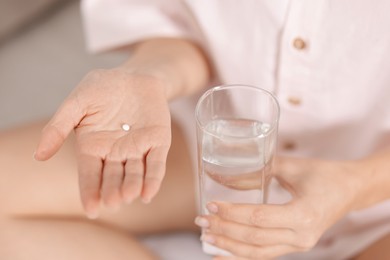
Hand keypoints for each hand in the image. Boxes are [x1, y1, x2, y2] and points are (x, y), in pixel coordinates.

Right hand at [34, 68, 170, 217]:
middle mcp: (115, 153)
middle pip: (112, 177)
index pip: (89, 174)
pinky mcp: (157, 143)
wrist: (134, 75)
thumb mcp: (76, 103)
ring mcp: (137, 149)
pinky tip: (149, 193)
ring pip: (134, 173)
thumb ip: (59, 127)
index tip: (91, 209)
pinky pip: (155, 163)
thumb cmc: (102, 88)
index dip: (90, 192)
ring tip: (129, 196)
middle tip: (112, 202)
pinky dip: (153, 178)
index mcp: (93, 147)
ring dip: (132, 186)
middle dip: (112, 190)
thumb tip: (39, 155)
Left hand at [195, 156, 359, 258]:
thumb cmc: (325, 174)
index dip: (232, 213)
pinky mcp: (295, 246)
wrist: (351, 189)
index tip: (211, 205)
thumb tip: (228, 172)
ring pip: (257, 252)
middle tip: (201, 220)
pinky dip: (241, 256)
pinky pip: (264, 255)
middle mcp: (302, 236)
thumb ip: (261, 168)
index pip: (258, 218)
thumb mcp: (293, 167)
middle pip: (254, 238)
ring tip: (206, 237)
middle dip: (224, 230)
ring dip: (228, 246)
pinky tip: (222, 255)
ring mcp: (299, 245)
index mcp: (304, 215)